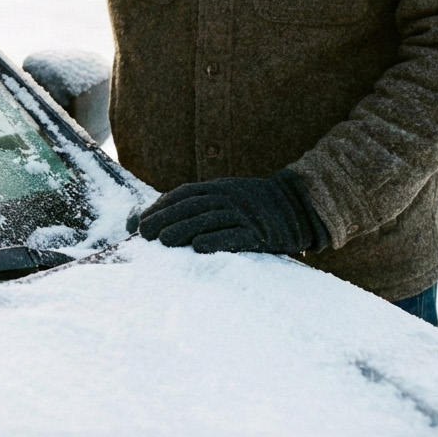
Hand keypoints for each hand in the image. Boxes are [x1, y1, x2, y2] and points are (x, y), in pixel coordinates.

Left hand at [128, 170, 327, 254]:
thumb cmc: (252, 209)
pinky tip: (199, 248)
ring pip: (209, 219)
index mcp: (217, 188)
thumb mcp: (223, 200)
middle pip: (191, 206)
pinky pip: (236, 235)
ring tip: (163, 241)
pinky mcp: (260, 233)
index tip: (138, 224)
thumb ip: (191, 208)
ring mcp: (244, 213)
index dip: (158, 208)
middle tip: (145, 234)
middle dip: (165, 218)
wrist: (299, 207)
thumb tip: (146, 221)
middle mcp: (228, 197)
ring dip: (184, 229)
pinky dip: (217, 240)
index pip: (182, 195)